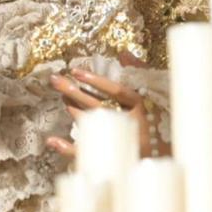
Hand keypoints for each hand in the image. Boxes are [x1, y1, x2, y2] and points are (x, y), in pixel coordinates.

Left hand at [46, 57, 168, 159]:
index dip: (96, 81)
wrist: (159, 158)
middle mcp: (128, 124)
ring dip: (72, 109)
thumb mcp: (153, 96)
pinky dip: (67, 148)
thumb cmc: (158, 124)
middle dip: (74, 91)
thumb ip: (139, 73)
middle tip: (55, 80)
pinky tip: (52, 140)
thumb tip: (125, 53)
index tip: (75, 71)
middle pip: (97, 105)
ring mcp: (117, 141)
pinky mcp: (108, 157)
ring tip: (61, 95)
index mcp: (140, 109)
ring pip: (90, 123)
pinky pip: (86, 153)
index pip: (116, 92)